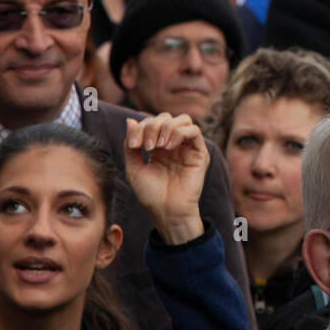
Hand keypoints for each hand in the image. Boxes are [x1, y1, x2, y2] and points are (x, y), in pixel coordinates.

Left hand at [125, 113, 207, 244]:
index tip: (133, 145)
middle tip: (147, 146)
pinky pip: (194, 131)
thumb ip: (131, 145)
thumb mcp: (134, 168)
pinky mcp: (200, 153)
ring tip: (159, 146)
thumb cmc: (150, 194)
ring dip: (167, 128)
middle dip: (153, 126)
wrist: (166, 211)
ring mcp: (187, 147)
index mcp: (158, 146)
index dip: (141, 128)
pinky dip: (180, 133)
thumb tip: (130, 120)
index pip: (152, 123)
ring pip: (183, 120)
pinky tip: (169, 147)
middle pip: (167, 117)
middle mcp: (174, 144)